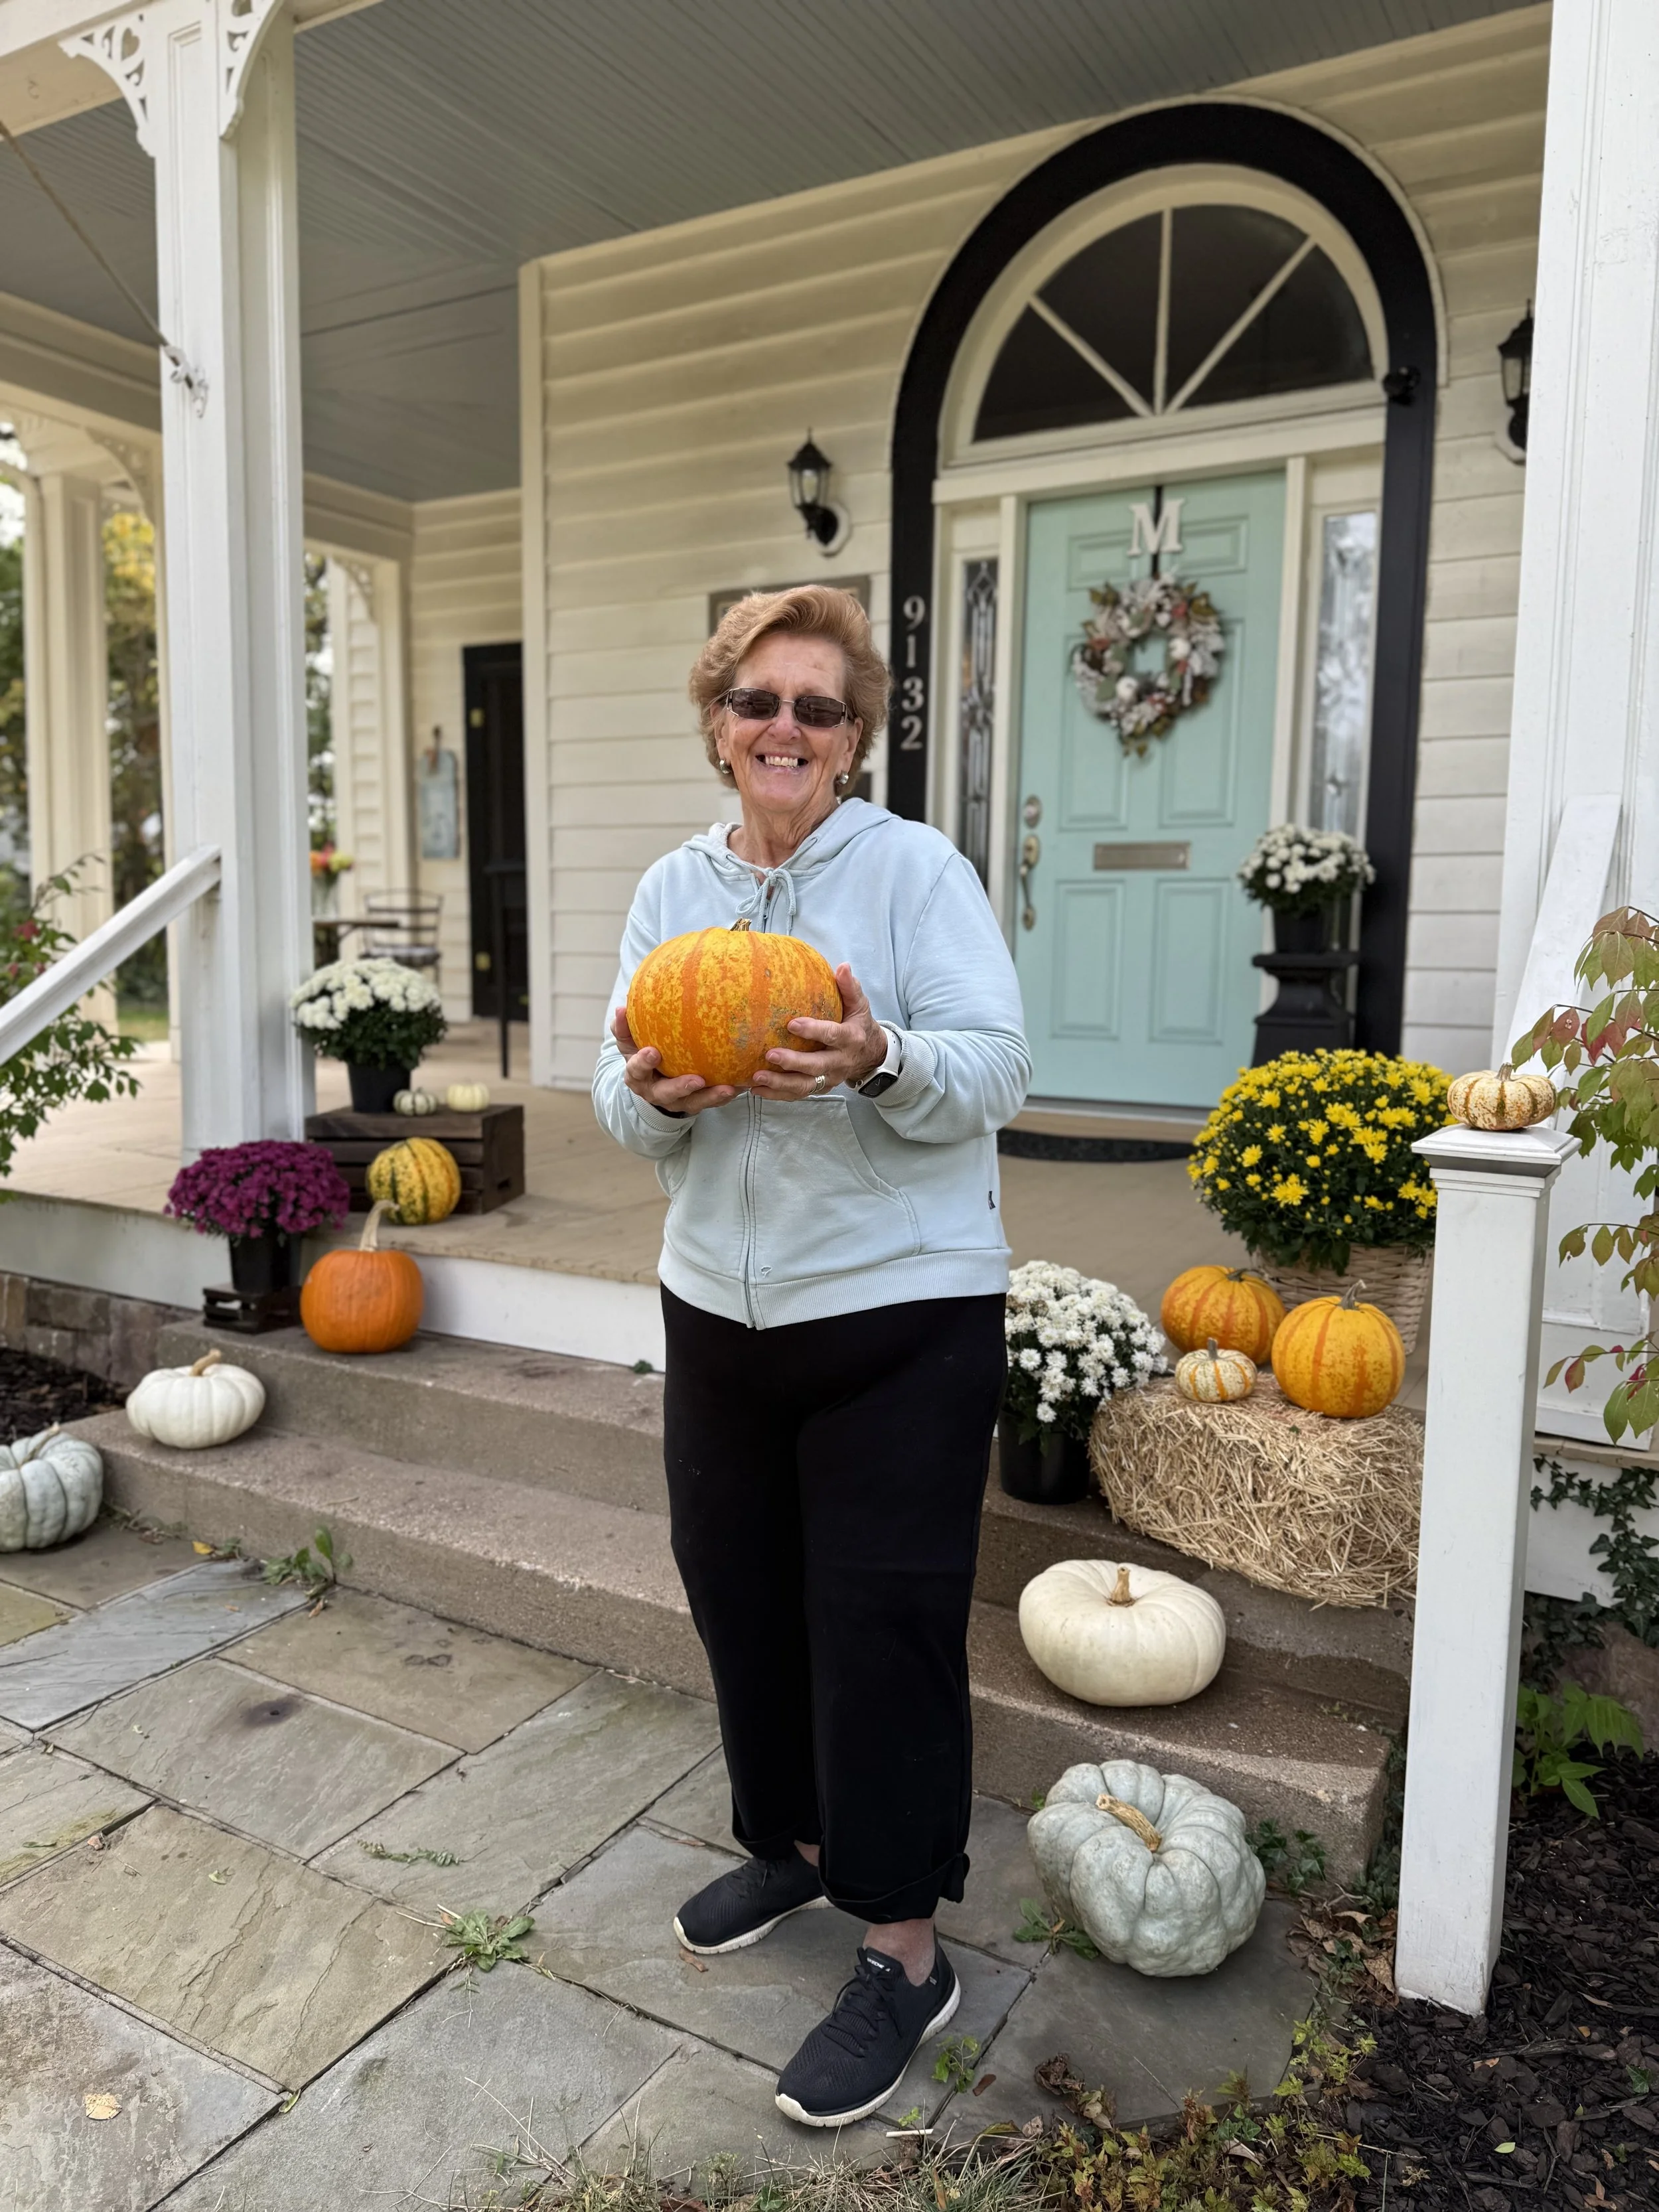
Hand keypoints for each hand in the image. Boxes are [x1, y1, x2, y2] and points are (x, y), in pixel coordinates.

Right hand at [611, 1007, 736, 1116]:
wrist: (653, 1079)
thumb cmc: (642, 1051)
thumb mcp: (629, 1041)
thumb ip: (623, 1027)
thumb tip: (621, 1008)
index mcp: (637, 1077)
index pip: (636, 1071)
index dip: (643, 1063)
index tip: (653, 1052)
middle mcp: (656, 1093)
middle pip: (666, 1094)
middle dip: (681, 1087)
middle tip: (697, 1080)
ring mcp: (677, 1101)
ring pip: (693, 1103)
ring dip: (711, 1097)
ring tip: (728, 1089)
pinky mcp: (695, 1103)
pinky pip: (711, 1102)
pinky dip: (725, 1096)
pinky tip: (740, 1086)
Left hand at [753, 963, 887, 1099]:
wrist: (871, 1055)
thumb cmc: (858, 1024)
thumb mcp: (859, 1005)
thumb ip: (850, 988)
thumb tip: (842, 966)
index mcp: (850, 1039)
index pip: (832, 1035)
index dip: (813, 1031)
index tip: (792, 1024)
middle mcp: (840, 1062)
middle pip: (816, 1066)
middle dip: (793, 1063)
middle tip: (770, 1055)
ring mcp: (830, 1078)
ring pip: (805, 1085)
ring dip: (780, 1084)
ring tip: (757, 1077)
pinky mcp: (820, 1088)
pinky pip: (799, 1094)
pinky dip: (777, 1094)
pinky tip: (757, 1089)